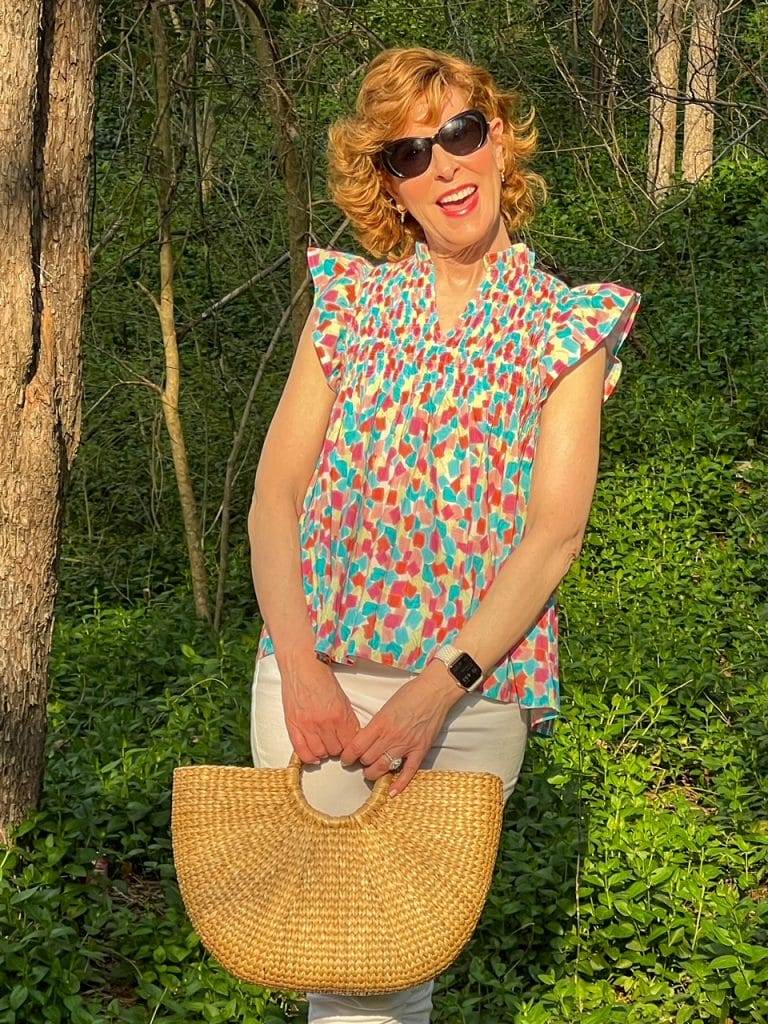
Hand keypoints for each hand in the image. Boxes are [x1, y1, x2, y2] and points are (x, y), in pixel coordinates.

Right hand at [279, 653, 361, 764]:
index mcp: (339, 716)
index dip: (350, 745)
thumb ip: (348, 720)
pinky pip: (301, 752)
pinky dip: (309, 757)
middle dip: (337, 747)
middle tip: (335, 741)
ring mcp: (307, 726)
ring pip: (320, 753)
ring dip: (324, 752)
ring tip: (324, 744)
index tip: (347, 743)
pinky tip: (314, 755)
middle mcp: (324, 724)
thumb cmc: (322, 679)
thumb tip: (351, 737)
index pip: (349, 744)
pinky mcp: (293, 726)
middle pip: (335, 750)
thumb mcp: (343, 699)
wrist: (302, 667)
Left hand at [338, 661, 462, 797]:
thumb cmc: (410, 694)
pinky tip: (392, 792)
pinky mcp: (420, 751)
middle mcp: (390, 737)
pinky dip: (399, 784)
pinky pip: (408, 772)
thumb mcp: (386, 706)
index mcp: (380, 723)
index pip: (357, 747)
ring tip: (371, 772)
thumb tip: (367, 738)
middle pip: (368, 759)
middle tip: (361, 762)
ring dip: (374, 773)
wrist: (434, 692)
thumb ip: (377, 724)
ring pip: (383, 768)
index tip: (346, 759)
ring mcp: (406, 745)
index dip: (348, 756)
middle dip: (361, 763)